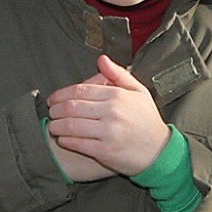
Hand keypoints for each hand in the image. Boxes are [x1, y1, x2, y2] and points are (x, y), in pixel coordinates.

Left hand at [45, 55, 169, 175]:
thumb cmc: (147, 120)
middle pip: (71, 107)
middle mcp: (111, 112)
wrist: (160, 152)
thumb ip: (118, 74)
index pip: (80, 90)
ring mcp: (107, 132)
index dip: (61, 94)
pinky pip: (77, 143)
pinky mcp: (105, 151)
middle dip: (55, 110)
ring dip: (56, 125)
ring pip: (70, 125)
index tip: (53, 100)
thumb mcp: (139, 92)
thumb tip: (101, 59)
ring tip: (53, 126)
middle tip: (51, 112)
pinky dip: (65, 140)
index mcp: (117, 95)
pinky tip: (63, 139)